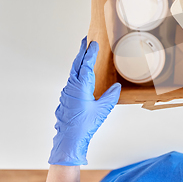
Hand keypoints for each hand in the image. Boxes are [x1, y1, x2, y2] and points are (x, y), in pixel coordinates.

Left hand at [48, 37, 120, 165]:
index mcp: (80, 86)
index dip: (90, 53)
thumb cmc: (84, 126)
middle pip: (76, 65)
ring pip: (73, 73)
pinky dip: (77, 73)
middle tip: (85, 40)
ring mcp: (66, 93)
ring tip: (84, 55)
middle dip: (81, 52)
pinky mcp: (66, 99)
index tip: (93, 43)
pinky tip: (80, 76)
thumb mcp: (102, 110)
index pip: (86, 65)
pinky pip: (71, 81)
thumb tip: (116, 87)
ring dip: (79, 62)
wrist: (68, 140)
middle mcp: (71, 87)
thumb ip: (110, 96)